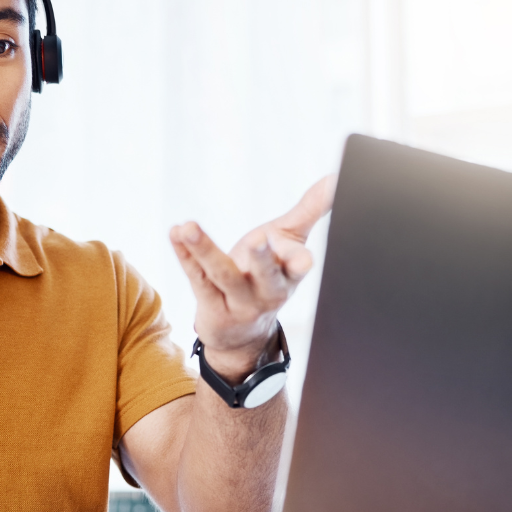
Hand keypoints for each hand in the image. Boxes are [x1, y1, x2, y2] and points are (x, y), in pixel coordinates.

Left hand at [170, 175, 335, 380]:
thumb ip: (311, 209)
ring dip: (205, 250)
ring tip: (189, 228)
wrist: (243, 335)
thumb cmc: (269, 276)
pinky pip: (197, 279)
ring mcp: (238, 302)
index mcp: (290, 274)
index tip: (302, 258)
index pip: (298, 267)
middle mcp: (267, 291)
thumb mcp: (291, 241)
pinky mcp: (211, 307)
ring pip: (222, 276)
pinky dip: (185, 254)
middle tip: (257, 240)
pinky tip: (176, 233)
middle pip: (266, 276)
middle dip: (262, 259)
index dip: (299, 261)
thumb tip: (336, 176)